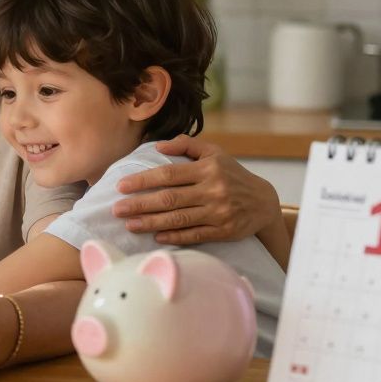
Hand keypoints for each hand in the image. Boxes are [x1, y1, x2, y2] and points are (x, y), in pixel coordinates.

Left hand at [112, 134, 281, 244]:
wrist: (264, 202)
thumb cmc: (232, 174)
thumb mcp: (214, 152)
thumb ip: (186, 144)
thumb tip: (158, 146)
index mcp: (207, 169)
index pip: (168, 174)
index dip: (143, 180)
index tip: (121, 186)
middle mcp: (213, 190)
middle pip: (169, 198)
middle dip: (140, 204)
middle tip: (116, 209)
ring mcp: (218, 212)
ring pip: (178, 219)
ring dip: (150, 222)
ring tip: (129, 225)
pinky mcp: (223, 231)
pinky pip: (194, 235)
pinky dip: (174, 236)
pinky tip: (156, 236)